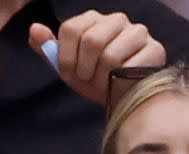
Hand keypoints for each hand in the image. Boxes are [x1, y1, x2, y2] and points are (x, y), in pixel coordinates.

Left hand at [29, 10, 164, 106]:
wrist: (122, 98)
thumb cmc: (94, 79)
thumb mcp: (67, 67)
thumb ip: (49, 49)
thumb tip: (34, 29)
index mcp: (93, 19)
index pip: (71, 29)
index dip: (66, 57)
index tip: (70, 72)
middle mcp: (117, 19)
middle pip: (91, 40)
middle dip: (85, 69)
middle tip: (89, 79)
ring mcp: (138, 32)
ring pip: (110, 55)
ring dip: (102, 79)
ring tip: (105, 84)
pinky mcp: (155, 49)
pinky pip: (129, 66)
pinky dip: (120, 82)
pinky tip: (122, 84)